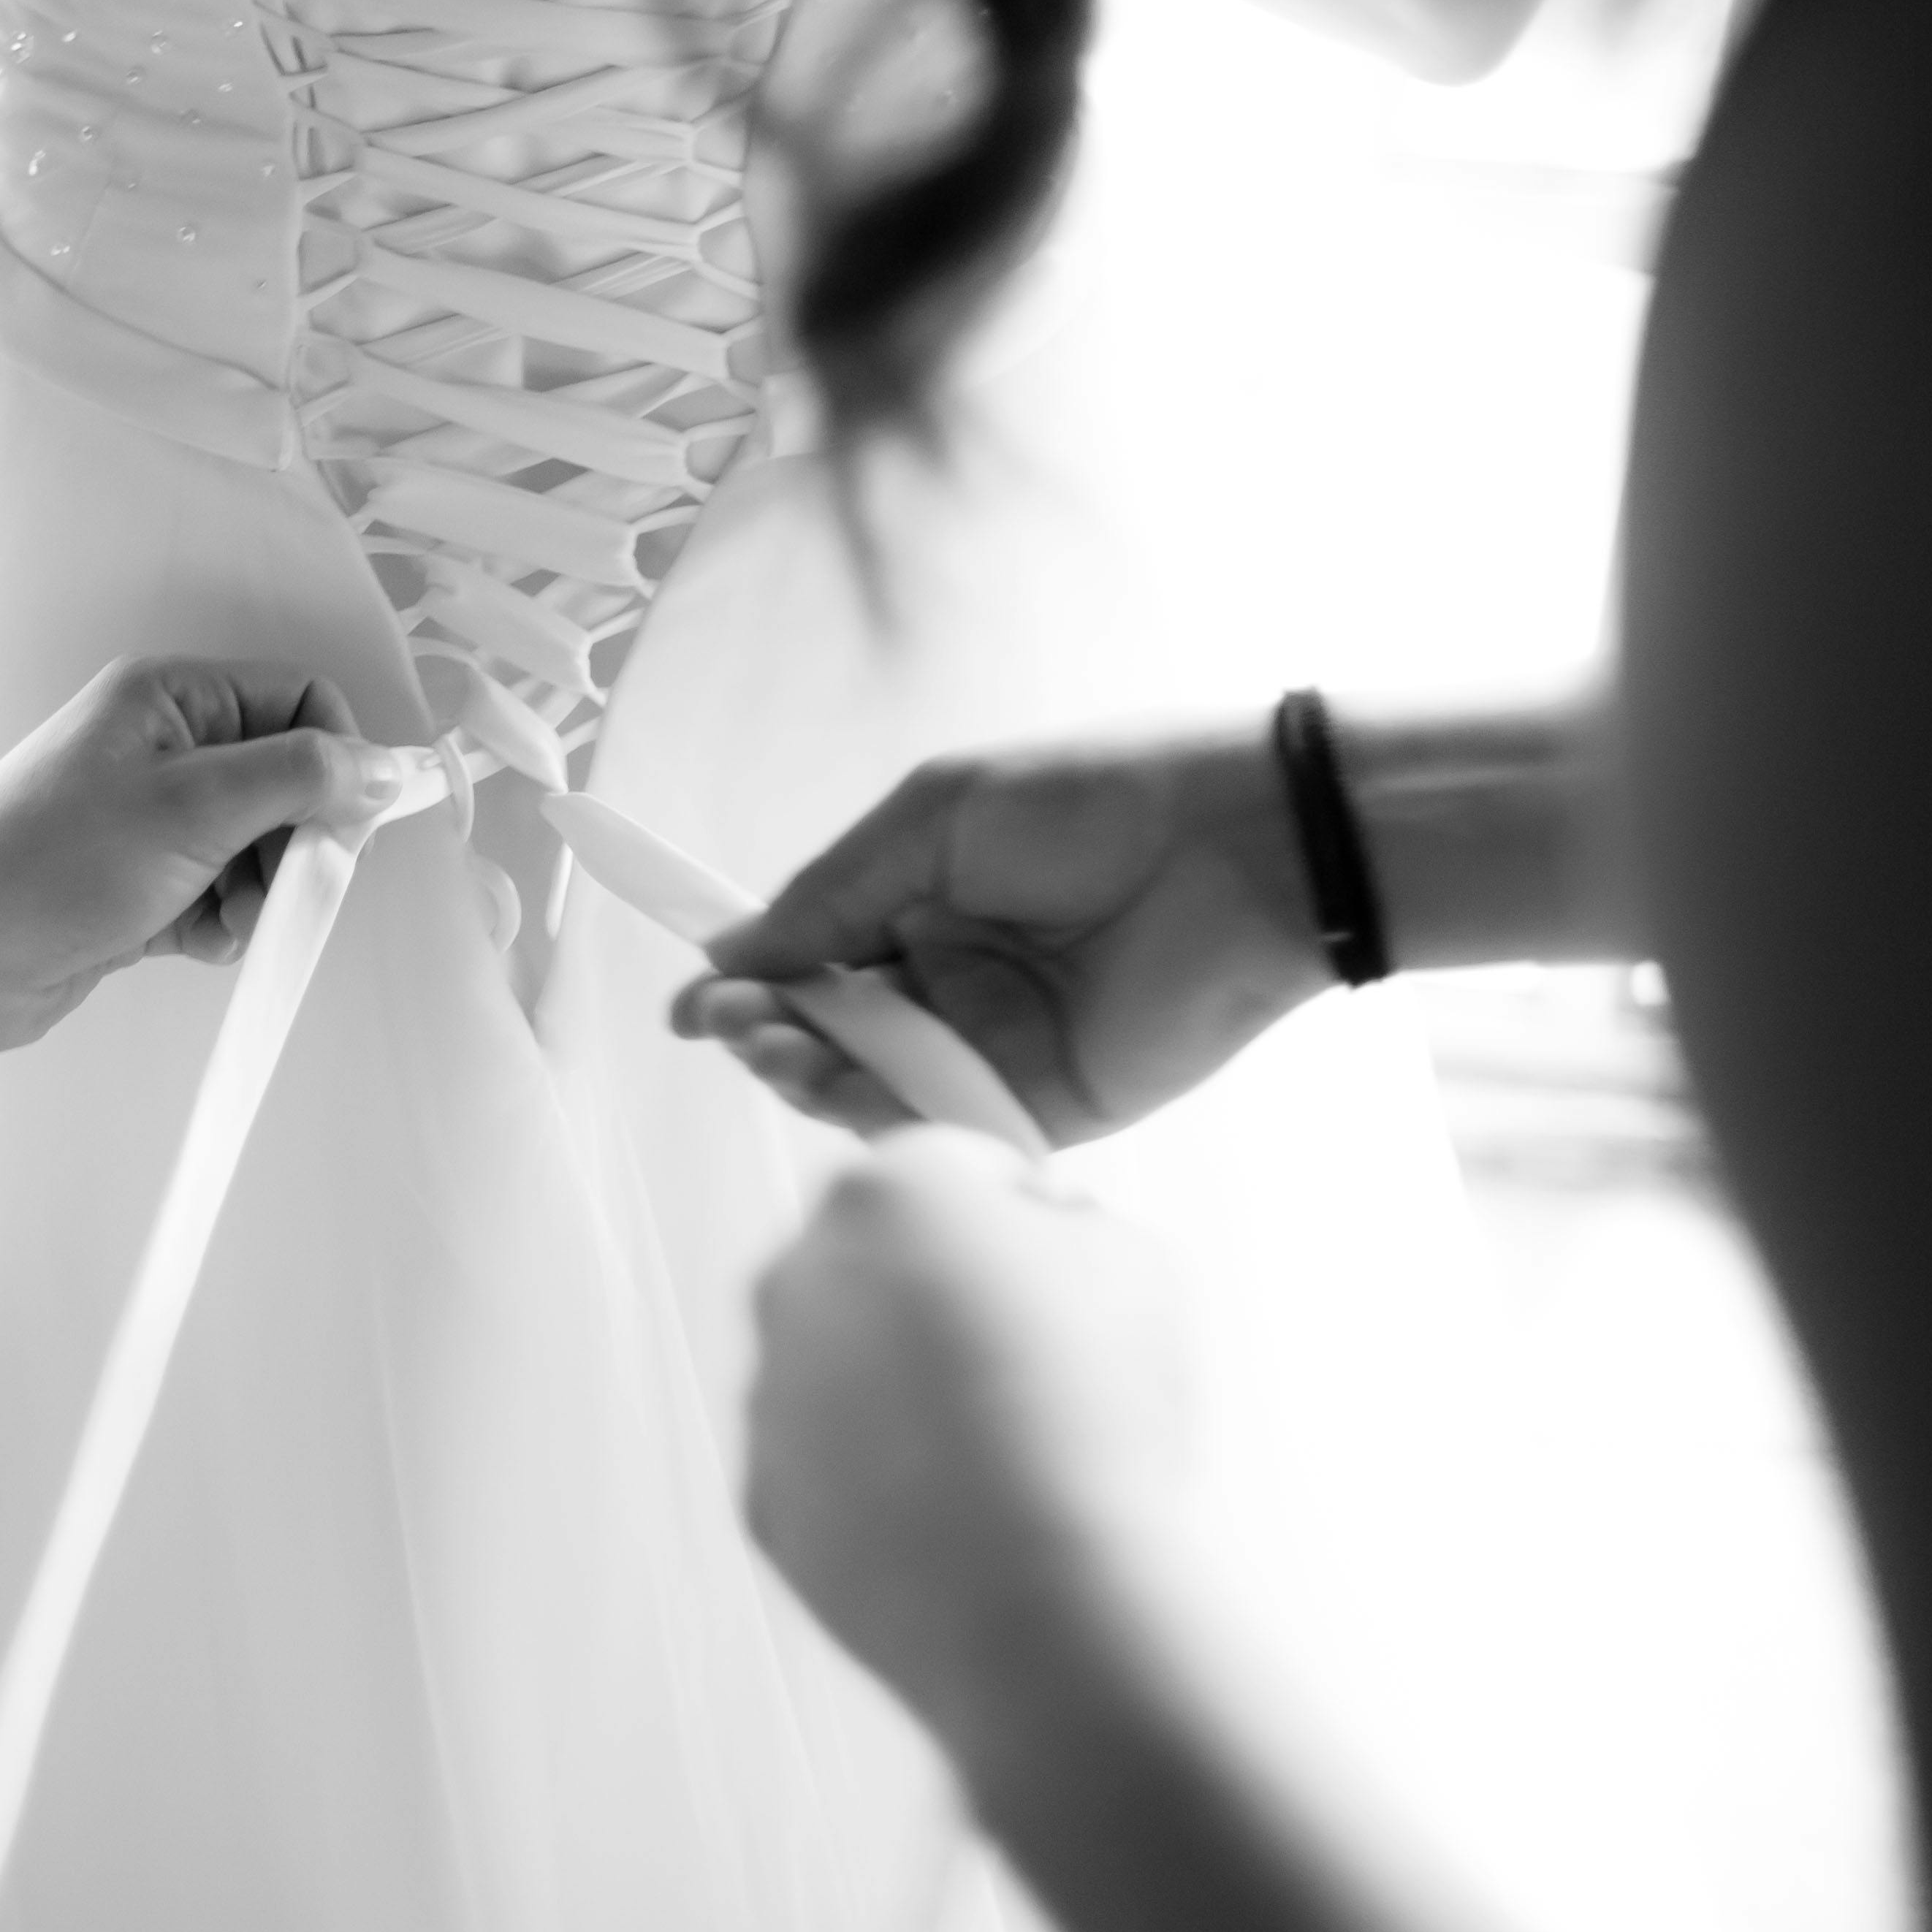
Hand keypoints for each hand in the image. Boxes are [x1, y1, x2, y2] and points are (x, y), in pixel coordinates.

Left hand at [0, 658, 408, 1051]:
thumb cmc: (56, 865)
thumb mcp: (197, 806)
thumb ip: (305, 778)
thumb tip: (393, 765)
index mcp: (169, 696)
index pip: (300, 701)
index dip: (337, 763)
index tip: (342, 831)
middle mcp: (160, 745)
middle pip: (287, 778)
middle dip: (296, 841)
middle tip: (283, 889)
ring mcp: (148, 817)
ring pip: (258, 845)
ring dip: (261, 892)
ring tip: (226, 924)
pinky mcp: (138, 882)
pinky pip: (218, 893)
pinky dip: (222, 922)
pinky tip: (194, 944)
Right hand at [675, 732, 1324, 1144]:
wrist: (1239, 847)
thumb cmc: (1090, 802)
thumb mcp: (932, 820)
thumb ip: (833, 896)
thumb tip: (730, 953)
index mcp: (920, 909)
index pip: (811, 962)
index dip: (746, 986)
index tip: (693, 1007)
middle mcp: (950, 987)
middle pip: (829, 1036)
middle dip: (771, 1035)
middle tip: (740, 1026)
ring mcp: (995, 1052)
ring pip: (876, 1092)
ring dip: (817, 1077)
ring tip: (784, 1048)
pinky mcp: (1047, 1108)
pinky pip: (949, 1129)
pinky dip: (893, 1122)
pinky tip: (855, 1092)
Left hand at [745, 1129, 1196, 1757]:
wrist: (1042, 1602)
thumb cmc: (1097, 1420)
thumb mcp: (1140, 1264)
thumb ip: (1076, 1225)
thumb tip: (1043, 1242)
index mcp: (884, 1192)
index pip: (953, 1165)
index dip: (1020, 1214)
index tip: (1062, 1269)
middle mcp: (796, 1277)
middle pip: (878, 1261)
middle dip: (942, 1294)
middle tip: (1033, 1364)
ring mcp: (768, 1394)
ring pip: (842, 1364)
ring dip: (903, 1388)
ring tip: (1004, 1456)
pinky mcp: (763, 1498)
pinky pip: (824, 1466)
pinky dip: (875, 1482)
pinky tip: (957, 1518)